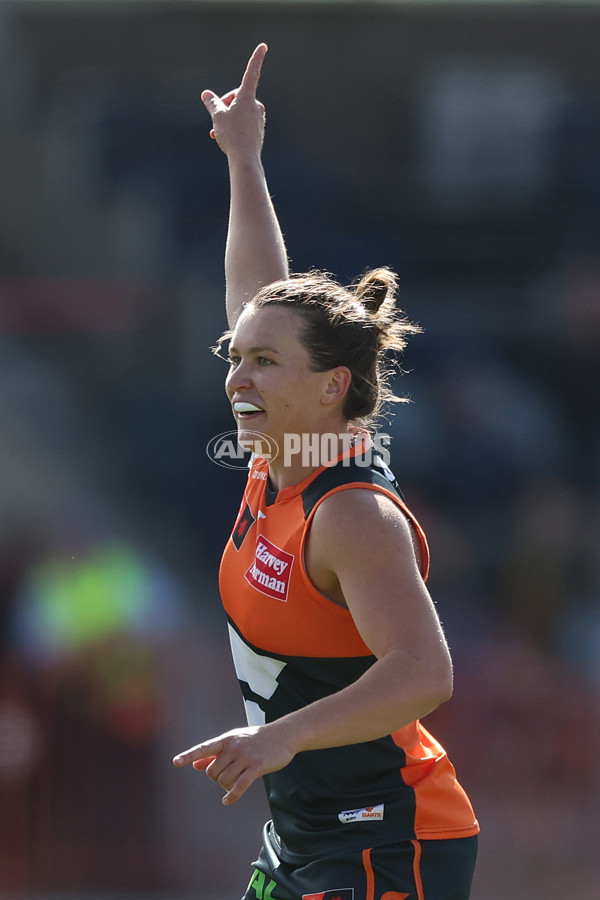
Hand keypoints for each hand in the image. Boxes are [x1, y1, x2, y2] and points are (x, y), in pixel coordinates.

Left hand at [172, 723, 294, 805]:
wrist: (283, 734)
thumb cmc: (255, 739)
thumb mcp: (235, 742)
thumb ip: (215, 754)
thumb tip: (195, 765)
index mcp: (226, 739)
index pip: (204, 748)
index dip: (189, 755)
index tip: (175, 762)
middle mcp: (233, 747)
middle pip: (212, 772)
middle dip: (216, 779)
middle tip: (227, 777)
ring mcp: (245, 756)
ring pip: (224, 780)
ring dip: (226, 787)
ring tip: (234, 785)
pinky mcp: (257, 767)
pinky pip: (239, 786)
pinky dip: (231, 796)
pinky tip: (227, 801)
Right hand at [201, 43, 267, 158]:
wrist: (245, 160)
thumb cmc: (232, 135)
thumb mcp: (217, 116)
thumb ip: (212, 103)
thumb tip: (205, 94)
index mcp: (247, 97)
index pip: (252, 72)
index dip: (256, 58)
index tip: (264, 46)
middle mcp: (256, 106)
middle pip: (237, 97)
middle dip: (224, 105)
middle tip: (216, 118)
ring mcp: (257, 118)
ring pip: (238, 112)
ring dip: (226, 118)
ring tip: (217, 131)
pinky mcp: (257, 130)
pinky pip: (242, 123)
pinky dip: (233, 127)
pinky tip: (224, 137)